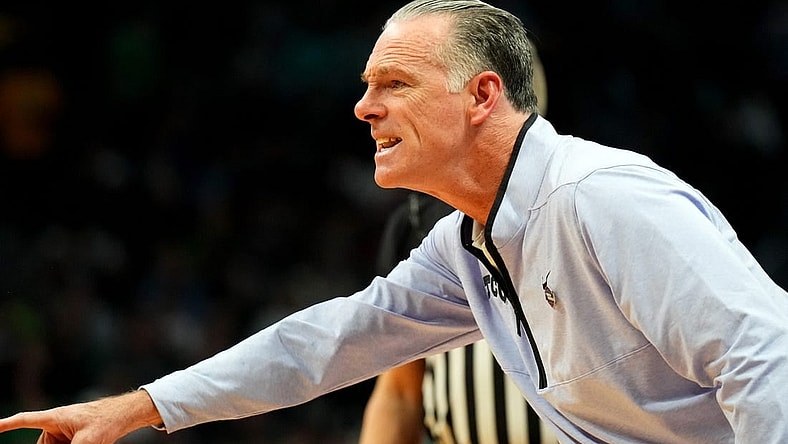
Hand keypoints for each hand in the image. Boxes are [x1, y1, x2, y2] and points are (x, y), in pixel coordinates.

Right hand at [0, 390, 162, 443]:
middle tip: (76, 442)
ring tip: (85, 440)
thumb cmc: (106, 422)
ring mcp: (62, 433)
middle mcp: (55, 425)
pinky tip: (85, 442)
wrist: (124, 416)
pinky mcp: (69, 439)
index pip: (24, 420)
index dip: (7, 425)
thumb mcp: (87, 442)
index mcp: (54, 418)